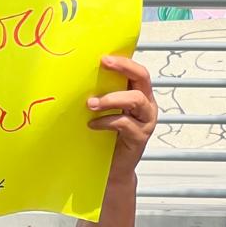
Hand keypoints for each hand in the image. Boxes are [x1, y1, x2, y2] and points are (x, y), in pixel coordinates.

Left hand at [87, 55, 156, 175]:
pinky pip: (124, 123)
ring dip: (111, 98)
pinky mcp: (140, 138)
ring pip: (135, 99)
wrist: (113, 169)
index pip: (137, 71)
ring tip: (91, 103)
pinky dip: (105, 121)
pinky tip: (92, 125)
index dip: (124, 62)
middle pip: (142, 78)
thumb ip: (102, 94)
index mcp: (139, 94)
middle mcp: (146, 105)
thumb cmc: (107, 137)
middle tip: (103, 64)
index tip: (104, 57)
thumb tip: (79, 77)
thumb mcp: (105, 111)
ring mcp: (145, 121)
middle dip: (123, 68)